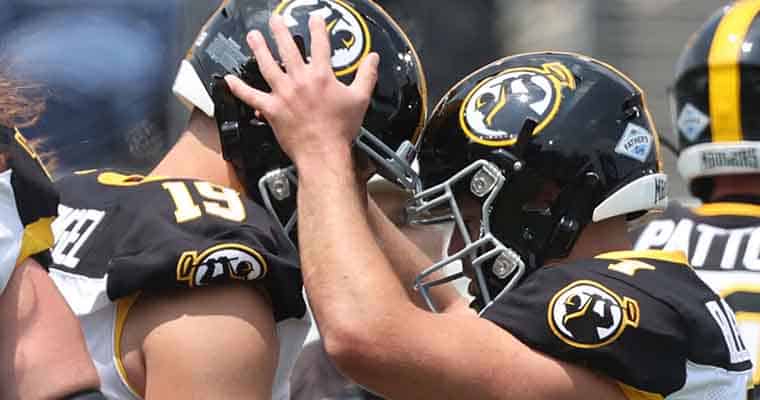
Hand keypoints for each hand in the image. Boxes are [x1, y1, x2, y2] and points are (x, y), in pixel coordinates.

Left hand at [225, 15, 379, 168]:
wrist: (324, 152)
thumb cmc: (341, 128)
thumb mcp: (360, 99)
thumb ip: (367, 75)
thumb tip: (373, 58)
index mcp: (322, 76)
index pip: (320, 45)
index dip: (317, 28)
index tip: (314, 18)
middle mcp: (300, 80)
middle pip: (288, 49)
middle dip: (280, 31)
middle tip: (274, 20)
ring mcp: (283, 94)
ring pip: (267, 66)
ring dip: (258, 49)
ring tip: (253, 36)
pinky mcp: (271, 109)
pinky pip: (251, 96)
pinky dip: (238, 88)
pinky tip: (228, 79)